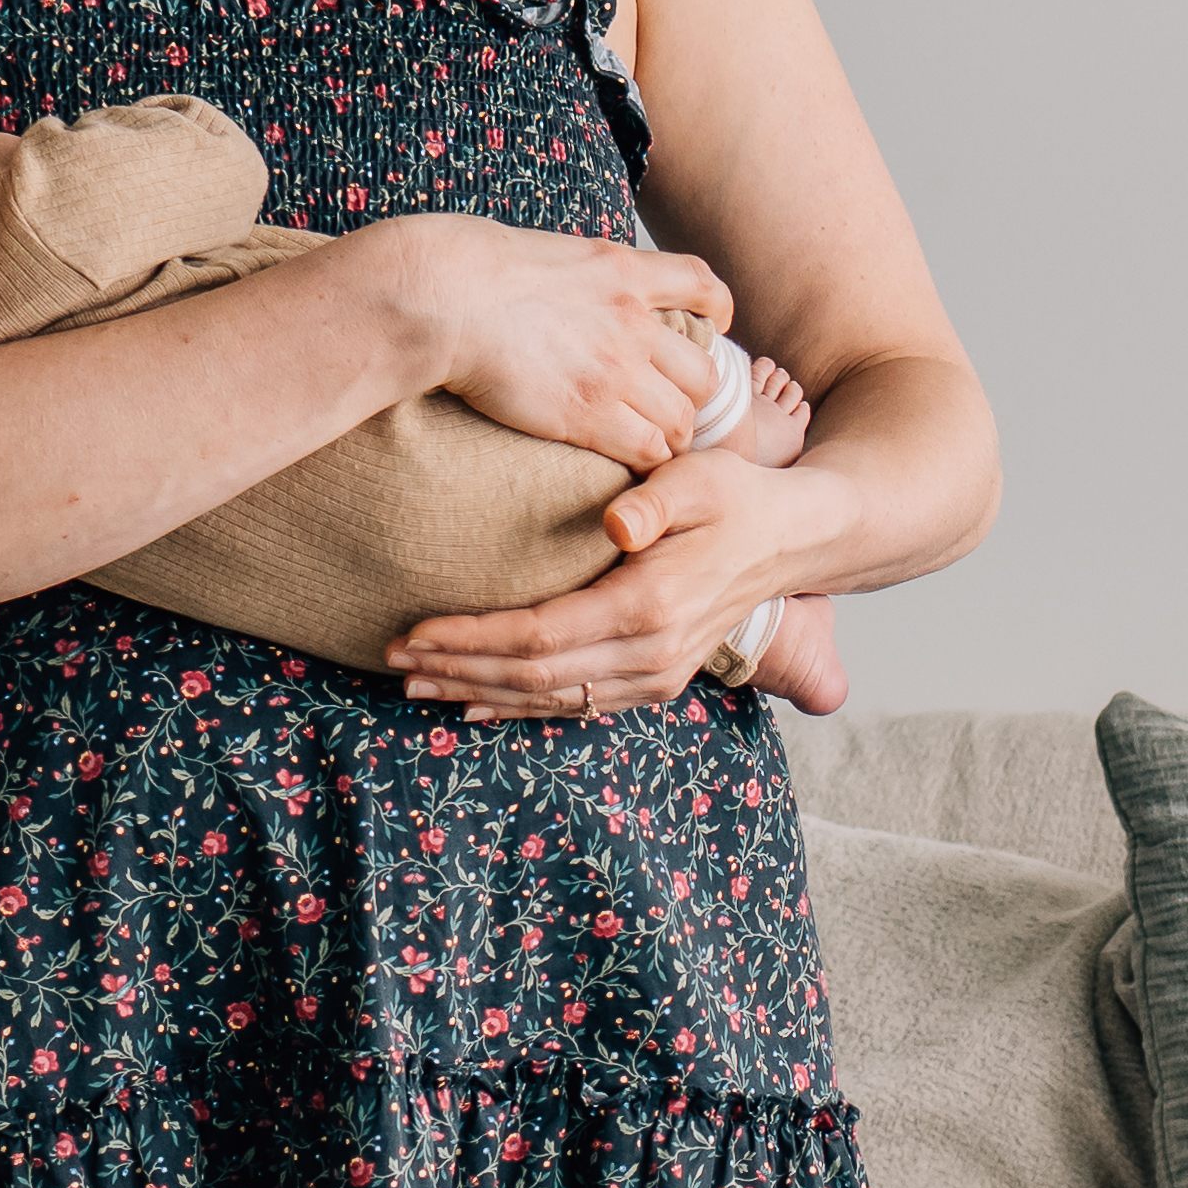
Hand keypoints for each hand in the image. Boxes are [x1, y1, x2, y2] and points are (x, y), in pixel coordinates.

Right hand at [346, 211, 738, 470]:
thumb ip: (579, 274)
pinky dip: (649, 462)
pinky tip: (633, 464)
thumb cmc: (470, 270)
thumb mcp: (545, 251)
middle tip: (671, 410)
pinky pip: (649, 450)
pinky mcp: (588, 414)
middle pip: (703, 373)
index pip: (700, 284)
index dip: (716, 309)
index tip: (714, 325)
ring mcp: (615, 370)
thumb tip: (575, 283)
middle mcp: (631, 321)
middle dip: (692, 397)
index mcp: (622, 271)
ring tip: (652, 446)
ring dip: (672, 437)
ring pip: (681, 419)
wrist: (444, 296)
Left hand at [390, 454, 828, 722]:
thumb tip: (615, 524)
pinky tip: (479, 707)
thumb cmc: (736, 496)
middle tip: (395, 660)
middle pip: (534, 677)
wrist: (792, 540)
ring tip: (418, 685)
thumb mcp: (699, 477)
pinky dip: (522, 710)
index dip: (470, 638)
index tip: (414, 629)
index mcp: (650, 605)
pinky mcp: (657, 682)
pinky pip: (577, 707)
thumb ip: (655, 500)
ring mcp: (656, 676)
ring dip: (480, 694)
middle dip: (458, 670)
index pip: (539, 635)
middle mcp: (651, 654)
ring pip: (551, 700)